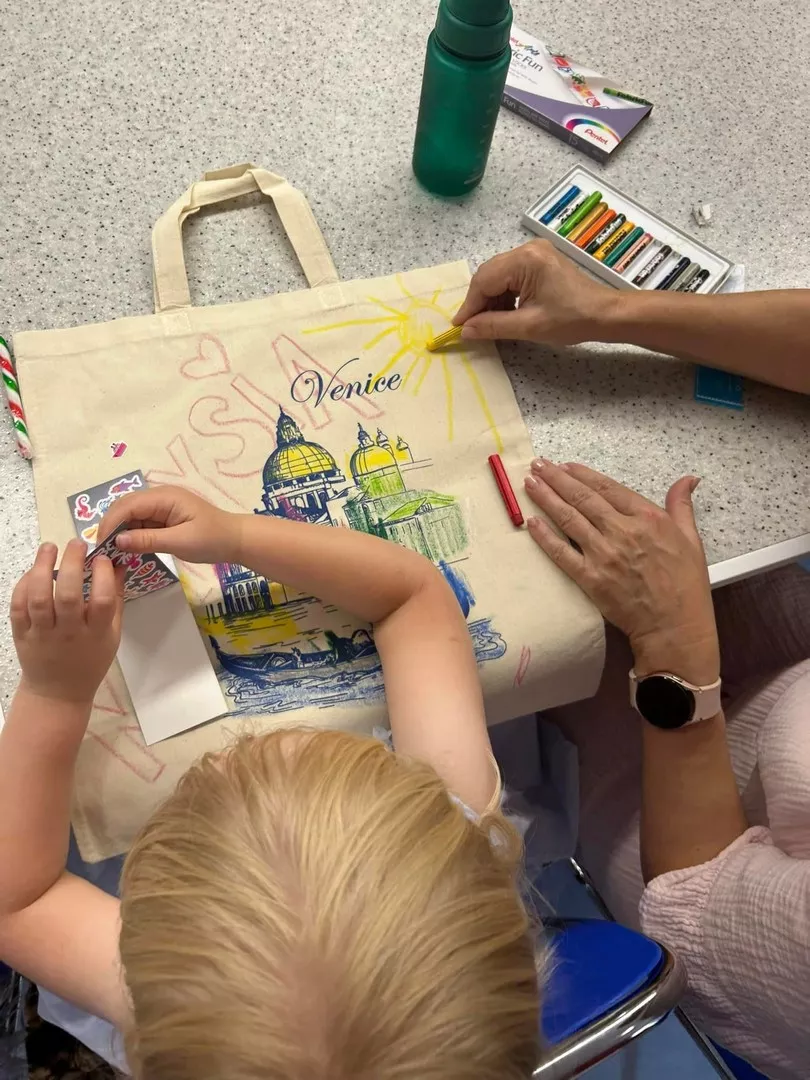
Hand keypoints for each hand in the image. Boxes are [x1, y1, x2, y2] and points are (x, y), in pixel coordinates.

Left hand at [11, 540, 122, 705]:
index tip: (101, 558)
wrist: (58, 692)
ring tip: (49, 547)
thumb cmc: (90, 661)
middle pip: (68, 595)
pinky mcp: (22, 634)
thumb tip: (118, 564)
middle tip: (76, 543)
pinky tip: (33, 571)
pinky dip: (23, 585)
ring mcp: (43, 634)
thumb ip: (116, 600)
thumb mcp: (113, 635)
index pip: (103, 600)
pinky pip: (19, 606)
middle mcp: (69, 633)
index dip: (103, 575)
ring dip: (42, 568)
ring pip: (38, 598)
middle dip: (72, 563)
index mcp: (96, 634)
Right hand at [96, 485, 241, 564]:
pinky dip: (131, 535)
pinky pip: (141, 522)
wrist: (236, 540)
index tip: (100, 545)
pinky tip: (126, 550)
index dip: (110, 523)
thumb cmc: (212, 540)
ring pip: (131, 515)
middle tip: (102, 552)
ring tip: (111, 553)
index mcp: (164, 496)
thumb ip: (147, 540)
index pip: (127, 505)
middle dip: (111, 527)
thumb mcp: (180, 542)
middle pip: (125, 507)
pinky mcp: (164, 517)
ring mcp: (161, 506)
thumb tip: (117, 541)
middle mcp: (159, 496)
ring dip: (120, 532)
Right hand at [454, 239, 617, 343]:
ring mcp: (534, 253)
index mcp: (525, 260)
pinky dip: (504, 295)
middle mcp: (527, 249)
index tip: (459, 327)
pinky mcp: (539, 261)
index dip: (470, 306)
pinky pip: (510, 276)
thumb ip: (493, 326)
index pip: (484, 281)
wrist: (604, 314)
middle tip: (472, 327)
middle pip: (489, 275)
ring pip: (498, 276)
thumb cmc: (572, 319)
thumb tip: (465, 331)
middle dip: (479, 302)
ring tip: (489, 323)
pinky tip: (504, 313)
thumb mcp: (529, 326)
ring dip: (491, 300)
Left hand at [524, 461, 719, 684]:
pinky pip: (561, 553)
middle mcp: (622, 531)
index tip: (565, 466)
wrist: (674, 626)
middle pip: (583, 498)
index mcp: (647, 518)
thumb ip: (682, 505)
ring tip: (529, 483)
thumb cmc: (686, 584)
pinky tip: (531, 522)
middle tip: (538, 465)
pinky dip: (545, 537)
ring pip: (568, 519)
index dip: (583, 475)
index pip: (608, 488)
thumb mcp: (691, 538)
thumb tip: (688, 479)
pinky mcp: (590, 578)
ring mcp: (604, 555)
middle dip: (557, 479)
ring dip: (546, 499)